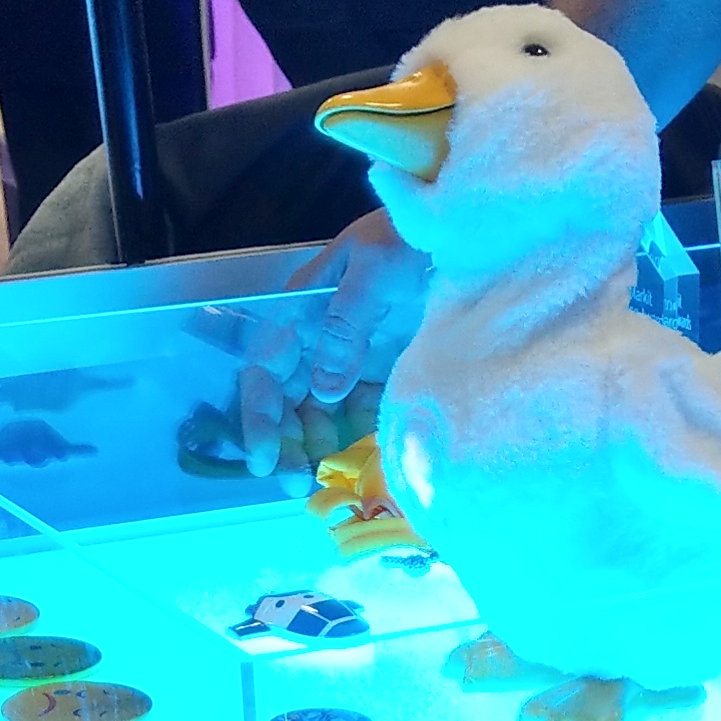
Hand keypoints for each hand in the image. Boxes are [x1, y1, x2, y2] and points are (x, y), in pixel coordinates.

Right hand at [230, 215, 427, 474]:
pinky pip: (357, 416)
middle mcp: (317, 341)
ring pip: (317, 415)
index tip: (265, 459)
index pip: (266, 372)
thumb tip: (323, 389)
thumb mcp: (374, 271)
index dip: (259, 416)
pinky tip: (356, 464)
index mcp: (302, 312)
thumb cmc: (410, 240)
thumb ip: (344, 325)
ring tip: (318, 482)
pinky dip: (351, 441)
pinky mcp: (380, 375)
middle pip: (286, 402)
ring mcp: (348, 361)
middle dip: (285, 444)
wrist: (461, 235)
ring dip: (313, 449)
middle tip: (296, 485)